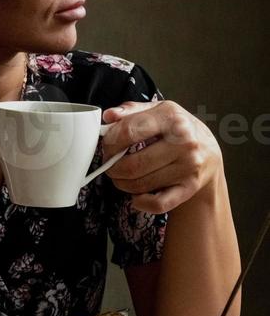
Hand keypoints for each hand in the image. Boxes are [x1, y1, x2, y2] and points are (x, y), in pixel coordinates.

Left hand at [101, 100, 222, 213]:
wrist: (209, 152)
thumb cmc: (179, 130)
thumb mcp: (159, 111)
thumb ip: (131, 111)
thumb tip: (109, 116)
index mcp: (172, 118)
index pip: (129, 132)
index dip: (110, 142)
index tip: (106, 146)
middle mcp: (184, 143)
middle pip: (133, 164)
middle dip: (113, 168)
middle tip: (110, 165)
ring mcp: (188, 167)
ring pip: (141, 185)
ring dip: (122, 184)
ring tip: (121, 176)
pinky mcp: (189, 188)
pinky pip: (158, 204)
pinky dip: (141, 202)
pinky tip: (137, 195)